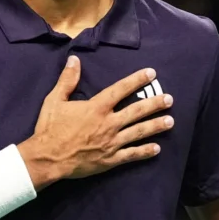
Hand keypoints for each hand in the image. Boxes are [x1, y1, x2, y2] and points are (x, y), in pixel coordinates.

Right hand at [18, 56, 173, 189]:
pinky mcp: (109, 159)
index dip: (137, 80)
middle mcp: (108, 123)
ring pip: (138, 132)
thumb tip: (74, 60)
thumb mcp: (55, 101)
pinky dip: (145, 151)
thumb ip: (67, 80)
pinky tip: (157, 149)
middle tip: (170, 99)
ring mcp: (111, 142)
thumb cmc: (50, 129)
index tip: (151, 73)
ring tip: (171, 121)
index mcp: (96, 108)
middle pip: (137, 111)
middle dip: (155, 104)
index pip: (121, 90)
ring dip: (156, 126)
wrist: (47, 159)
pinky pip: (131, 155)